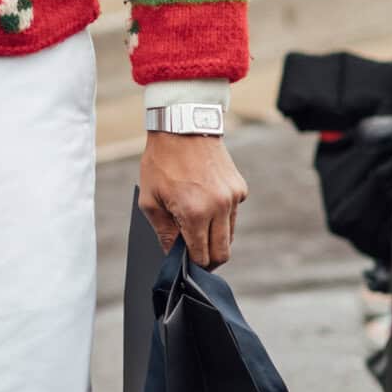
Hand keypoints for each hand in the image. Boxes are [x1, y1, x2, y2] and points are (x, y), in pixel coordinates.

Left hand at [139, 135, 248, 267]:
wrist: (183, 127)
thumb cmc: (162, 162)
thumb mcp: (151, 200)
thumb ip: (164, 232)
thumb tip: (174, 254)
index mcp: (195, 214)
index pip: (202, 257)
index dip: (194, 265)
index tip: (187, 263)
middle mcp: (219, 208)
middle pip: (222, 253)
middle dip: (209, 259)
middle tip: (195, 255)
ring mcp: (233, 197)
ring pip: (230, 235)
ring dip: (215, 237)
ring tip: (197, 225)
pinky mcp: (240, 188)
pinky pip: (233, 214)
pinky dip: (221, 216)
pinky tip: (205, 201)